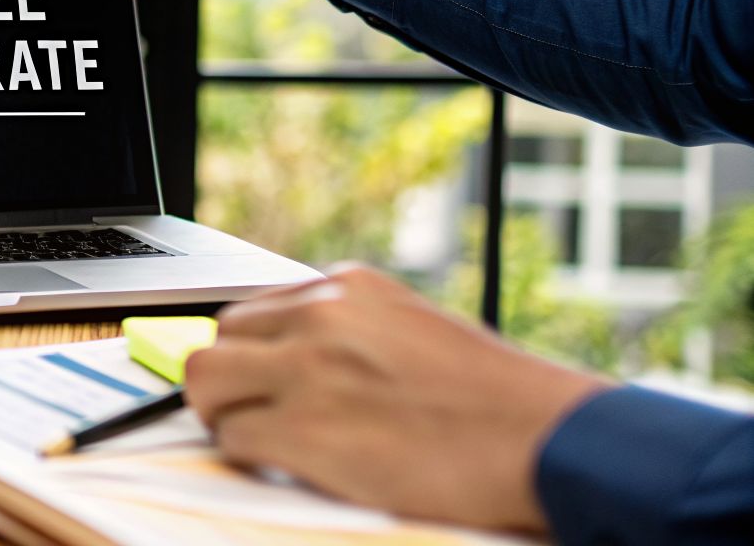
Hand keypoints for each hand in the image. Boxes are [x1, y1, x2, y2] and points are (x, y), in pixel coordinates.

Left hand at [184, 265, 610, 532]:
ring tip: (262, 437)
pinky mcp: (304, 428)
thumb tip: (306, 351)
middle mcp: (320, 316)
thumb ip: (355, 328)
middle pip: (222, 336)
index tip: (264, 377)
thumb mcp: (417, 328)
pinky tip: (286, 465)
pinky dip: (249, 456)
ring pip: (207, 380)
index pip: (259, 307)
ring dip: (226, 413)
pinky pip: (233, 436)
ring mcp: (307, 370)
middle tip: (256, 411)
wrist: (547, 440)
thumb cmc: (499, 400)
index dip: (258, 351)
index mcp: (348, 287)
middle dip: (233, 377)